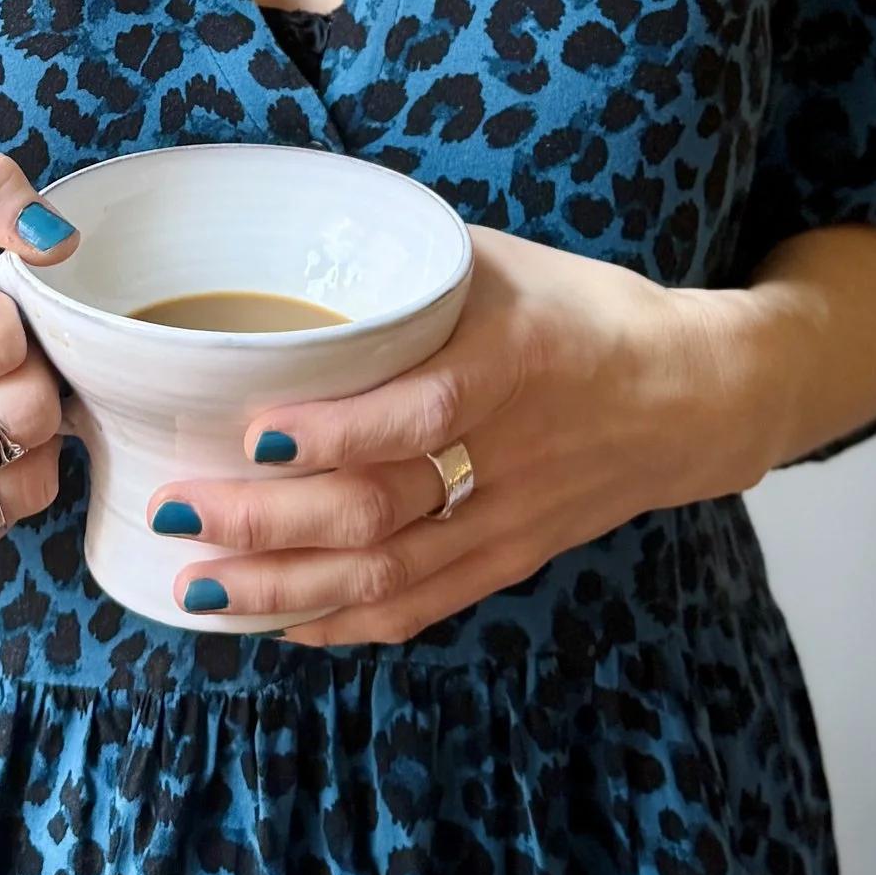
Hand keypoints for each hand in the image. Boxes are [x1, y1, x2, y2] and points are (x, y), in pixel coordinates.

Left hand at [142, 229, 779, 646]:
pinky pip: (418, 607)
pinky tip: (276, 622)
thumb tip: (283, 252)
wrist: (695, 394)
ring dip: (285, 588)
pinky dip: (342, 621)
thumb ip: (405, 271)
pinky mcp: (509, 560)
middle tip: (180, 509)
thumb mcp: (502, 265)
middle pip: (382, 510)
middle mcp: (510, 453)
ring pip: (387, 575)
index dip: (336, 434)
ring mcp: (509, 520)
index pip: (422, 411)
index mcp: (515, 362)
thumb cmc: (584, 311)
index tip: (253, 434)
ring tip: (197, 584)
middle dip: (270, 522)